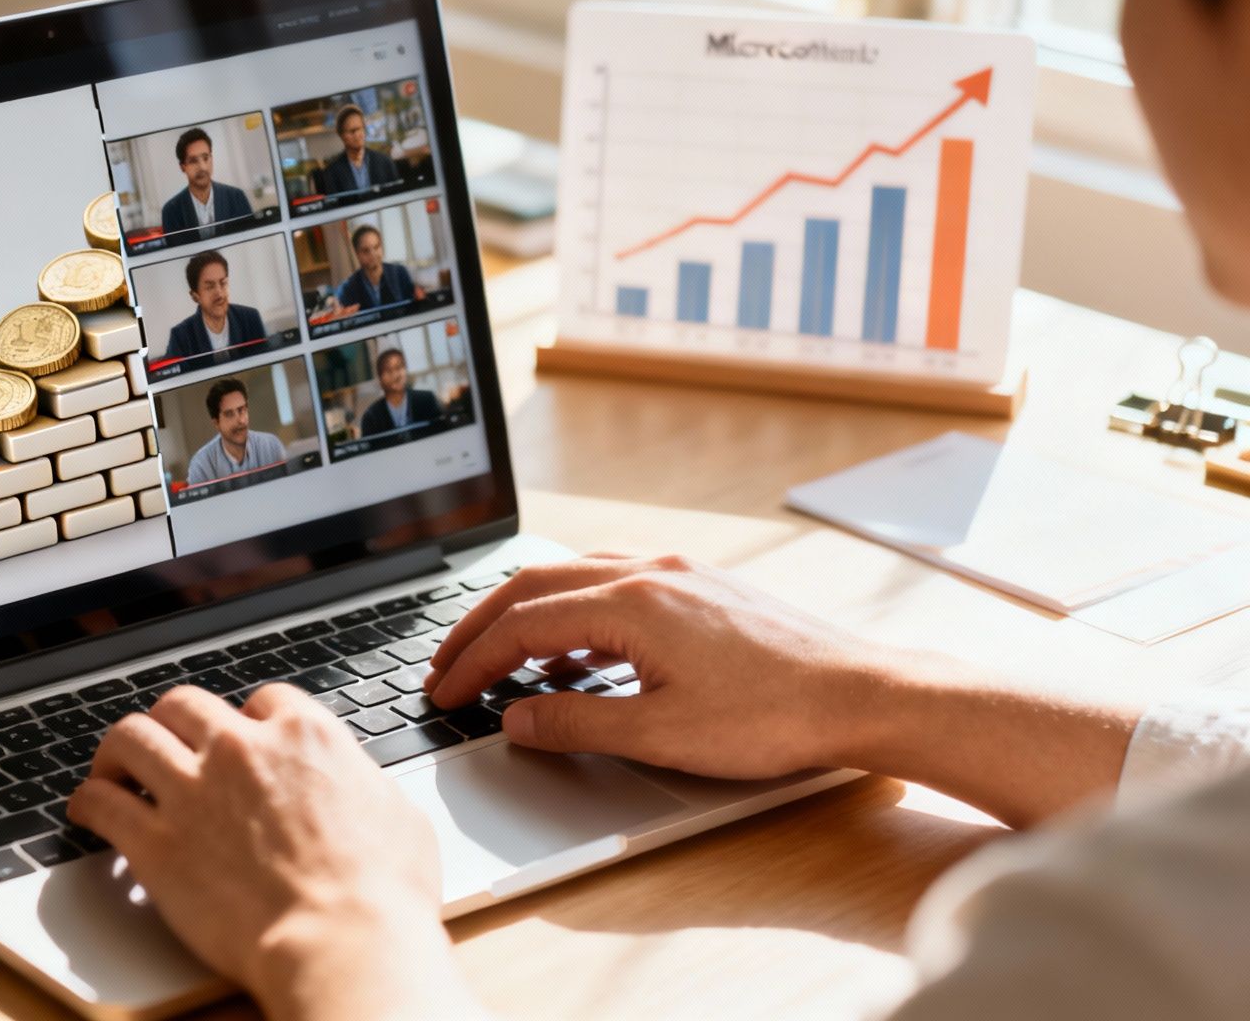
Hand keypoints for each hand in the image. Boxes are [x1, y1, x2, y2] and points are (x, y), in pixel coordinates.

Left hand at [68, 684, 483, 1020]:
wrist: (340, 942)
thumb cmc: (380, 893)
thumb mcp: (395, 813)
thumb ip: (360, 782)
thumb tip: (356, 784)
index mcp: (303, 736)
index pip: (262, 700)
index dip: (248, 721)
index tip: (240, 740)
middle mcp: (240, 750)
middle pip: (185, 705)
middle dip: (174, 720)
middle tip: (167, 742)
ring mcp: (193, 792)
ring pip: (132, 736)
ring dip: (120, 750)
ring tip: (114, 767)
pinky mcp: (155, 843)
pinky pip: (102, 803)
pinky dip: (88, 801)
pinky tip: (87, 810)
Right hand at [424, 555, 1142, 826]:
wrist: (864, 696)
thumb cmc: (774, 717)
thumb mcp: (660, 734)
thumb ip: (576, 724)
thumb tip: (516, 718)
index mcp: (631, 602)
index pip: (522, 624)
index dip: (471, 660)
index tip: (441, 692)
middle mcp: (649, 572)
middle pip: (534, 585)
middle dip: (480, 627)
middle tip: (443, 666)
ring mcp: (678, 575)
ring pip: (572, 577)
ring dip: (524, 615)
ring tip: (495, 659)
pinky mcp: (701, 589)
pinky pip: (612, 586)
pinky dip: (572, 616)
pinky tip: (572, 659)